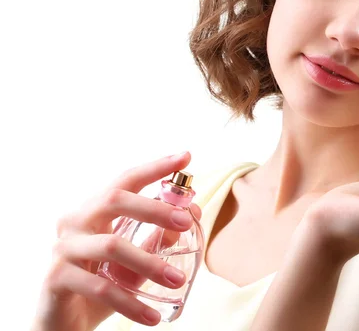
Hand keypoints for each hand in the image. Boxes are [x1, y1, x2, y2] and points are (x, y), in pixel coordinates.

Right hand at [31, 151, 201, 330]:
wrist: (60, 325)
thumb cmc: (99, 284)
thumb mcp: (131, 261)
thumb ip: (156, 239)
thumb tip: (191, 215)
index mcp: (93, 211)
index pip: (125, 180)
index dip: (156, 167)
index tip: (185, 156)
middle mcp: (75, 221)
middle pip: (115, 200)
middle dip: (155, 208)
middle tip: (186, 222)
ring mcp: (63, 248)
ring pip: (112, 246)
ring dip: (150, 263)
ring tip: (178, 280)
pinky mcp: (56, 278)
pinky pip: (101, 287)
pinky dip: (131, 303)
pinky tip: (152, 316)